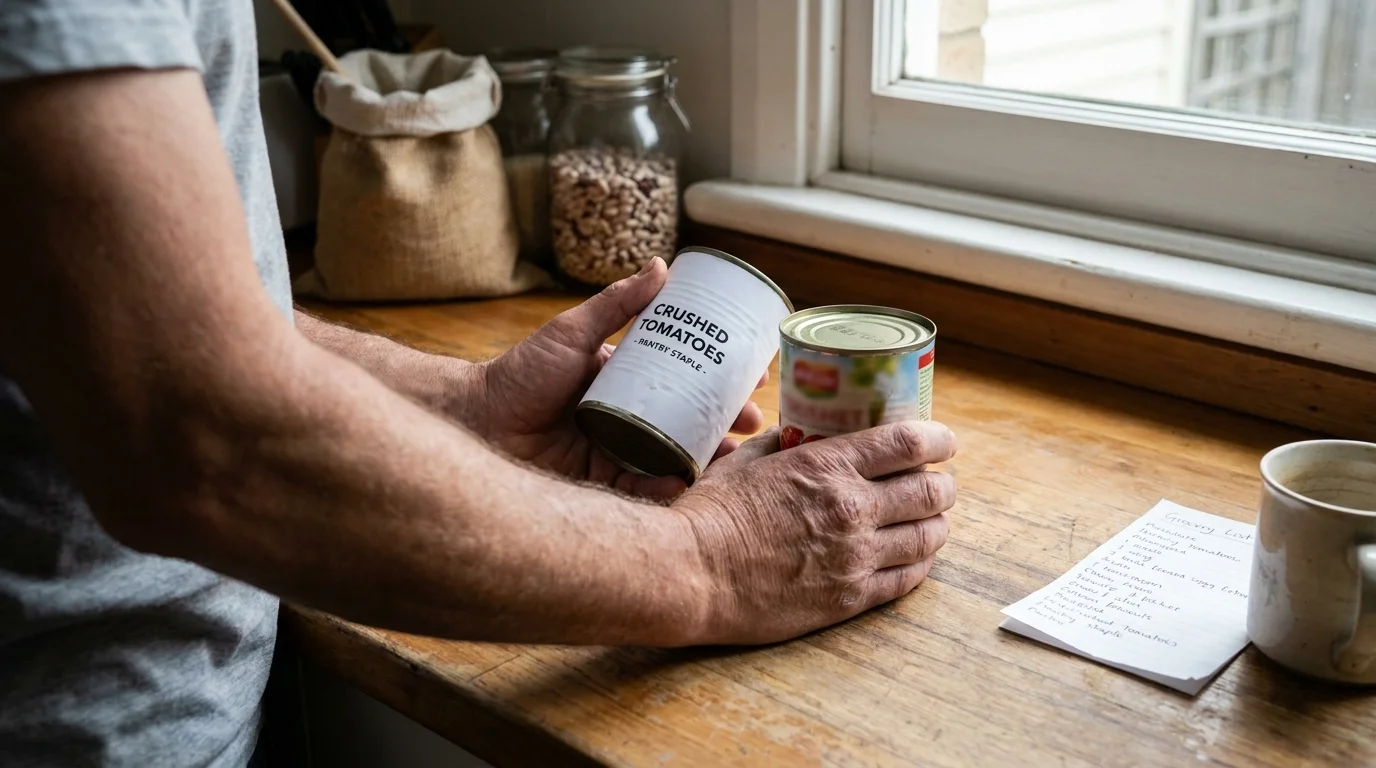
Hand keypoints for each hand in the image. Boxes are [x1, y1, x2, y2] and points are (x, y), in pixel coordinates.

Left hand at [478, 258, 765, 498]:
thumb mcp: (572, 334)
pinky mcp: (601, 490)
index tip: (752, 389)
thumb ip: (615, 304)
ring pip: (673, 462)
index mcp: (629, 387)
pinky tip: (687, 485)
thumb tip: (661, 267)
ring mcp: (617, 458)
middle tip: (751, 427)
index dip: (721, 391)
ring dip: (705, 462)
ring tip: (731, 458)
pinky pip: (642, 493)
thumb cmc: (519, 375)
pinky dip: (666, 491)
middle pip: (688, 428)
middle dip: (725, 430)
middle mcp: (629, 424)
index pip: (686, 388)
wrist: (475, 422)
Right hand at [674, 421, 957, 644]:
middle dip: (942, 485)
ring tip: (930, 520)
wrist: (692, 574)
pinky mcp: (850, 599)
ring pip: (929, 537)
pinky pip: (907, 579)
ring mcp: (855, 557)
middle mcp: (852, 509)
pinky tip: (914, 556)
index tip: (944, 441)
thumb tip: (799, 431)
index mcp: (829, 467)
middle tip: (936, 484)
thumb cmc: (710, 515)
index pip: (909, 444)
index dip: (938, 439)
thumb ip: (781, 444)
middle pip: (931, 492)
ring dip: (937, 524)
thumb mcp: (745, 462)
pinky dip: (920, 563)